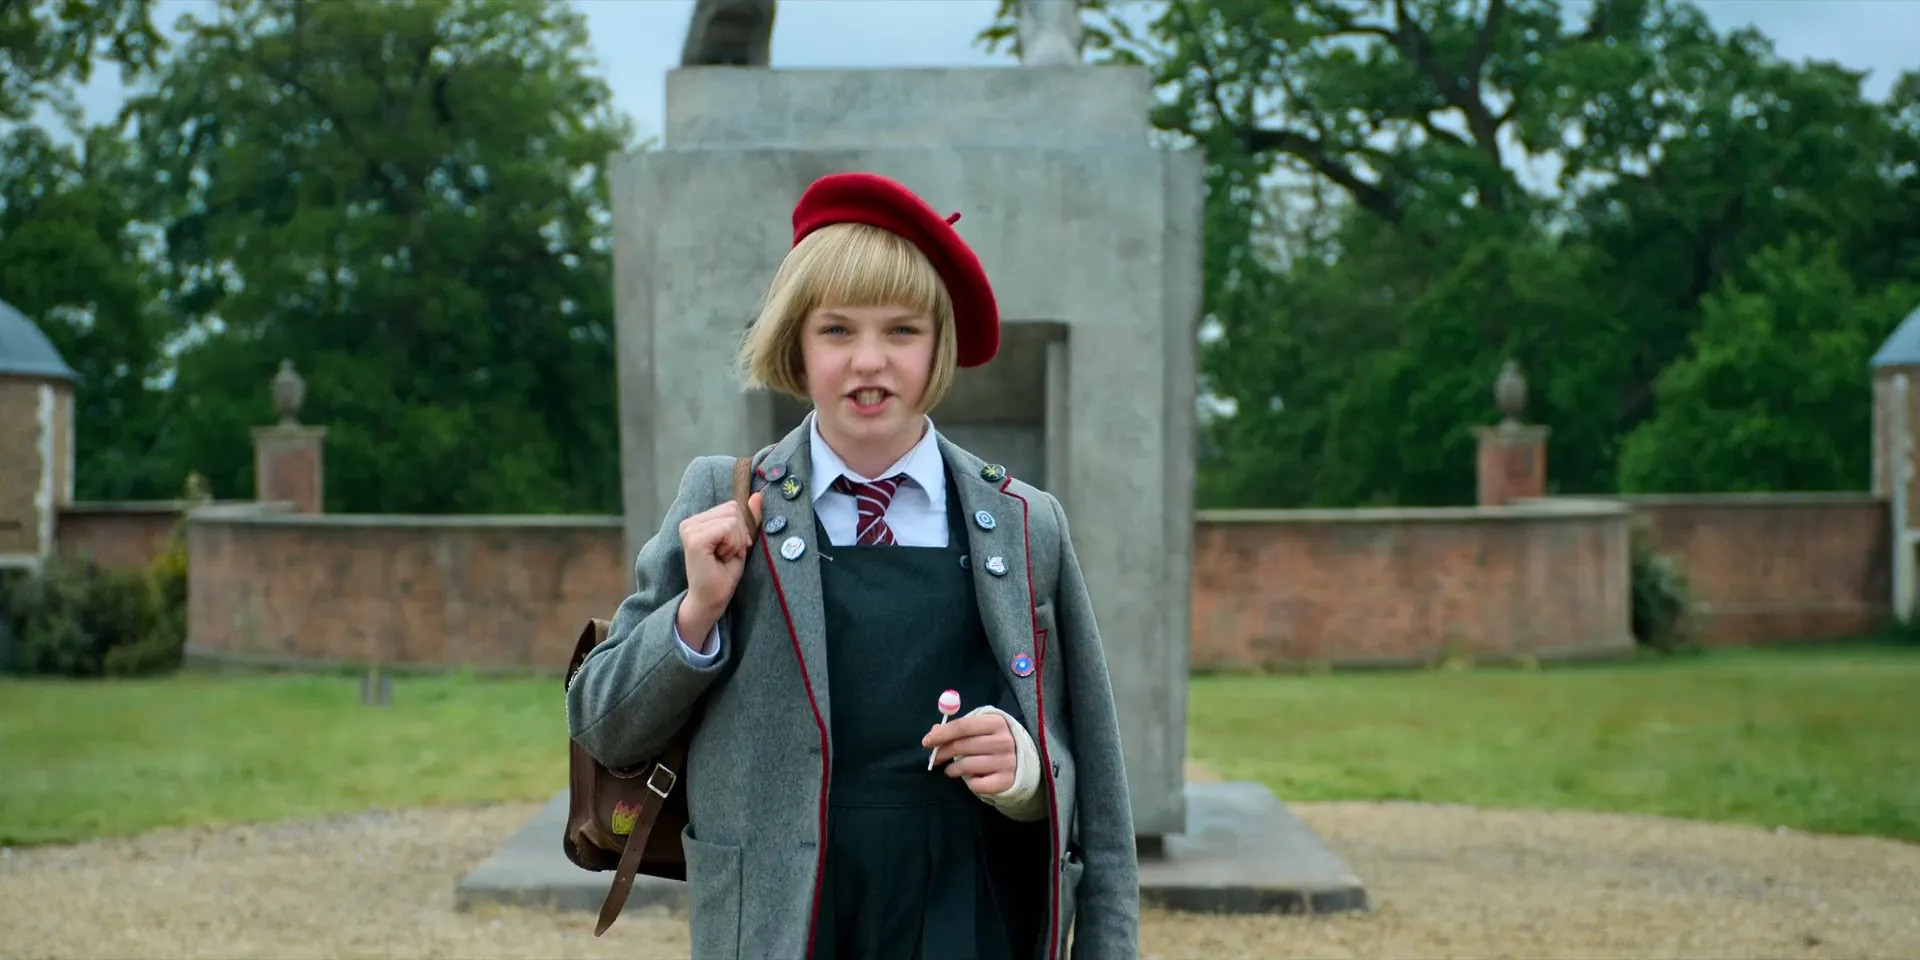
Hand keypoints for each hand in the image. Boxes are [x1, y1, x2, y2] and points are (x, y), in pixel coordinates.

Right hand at [678, 491, 763, 640]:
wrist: (710, 600)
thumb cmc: (724, 575)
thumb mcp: (741, 542)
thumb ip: (748, 518)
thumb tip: (758, 496)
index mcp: (698, 520)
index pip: (732, 506)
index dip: (741, 529)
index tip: (732, 549)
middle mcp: (690, 521)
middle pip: (733, 509)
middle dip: (739, 535)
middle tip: (727, 554)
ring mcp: (690, 528)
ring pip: (732, 518)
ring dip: (736, 541)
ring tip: (723, 556)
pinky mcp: (694, 539)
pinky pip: (728, 528)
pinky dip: (733, 545)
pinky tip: (721, 558)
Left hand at [923, 711, 1017, 795]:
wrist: (1022, 762)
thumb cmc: (993, 741)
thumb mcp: (980, 729)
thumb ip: (958, 728)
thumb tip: (933, 731)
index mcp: (997, 722)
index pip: (963, 726)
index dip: (942, 734)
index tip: (927, 741)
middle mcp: (1004, 741)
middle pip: (963, 746)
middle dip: (943, 752)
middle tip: (935, 758)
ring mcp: (1007, 762)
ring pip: (967, 766)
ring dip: (953, 769)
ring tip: (951, 770)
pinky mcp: (1006, 781)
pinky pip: (977, 784)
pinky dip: (969, 782)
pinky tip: (970, 778)